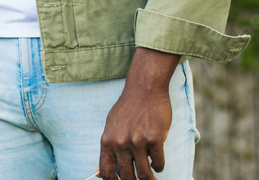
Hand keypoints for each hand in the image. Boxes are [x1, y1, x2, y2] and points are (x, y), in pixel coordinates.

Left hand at [98, 48, 178, 179]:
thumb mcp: (112, 125)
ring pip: (144, 175)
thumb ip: (108, 148)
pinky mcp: (154, 139)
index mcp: (108, 140)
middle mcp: (121, 142)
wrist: (145, 87)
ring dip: (150, 179)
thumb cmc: (129, 107)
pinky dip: (159, 166)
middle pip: (127, 177)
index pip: (106, 172)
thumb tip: (99, 174)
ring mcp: (138, 141)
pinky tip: (157, 161)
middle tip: (140, 179)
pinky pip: (158, 163)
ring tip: (152, 175)